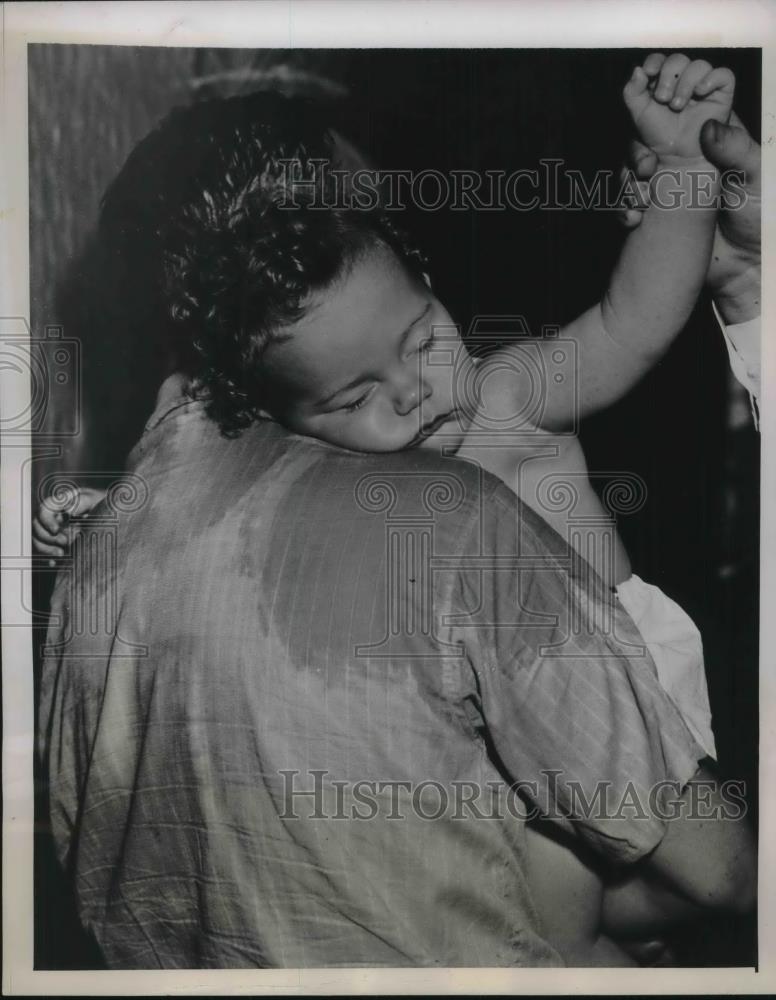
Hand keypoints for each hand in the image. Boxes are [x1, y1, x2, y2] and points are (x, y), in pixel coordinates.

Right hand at [33, 485, 106, 562]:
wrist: (105, 515)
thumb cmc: (98, 504)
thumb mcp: (92, 500)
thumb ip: (81, 503)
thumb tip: (68, 512)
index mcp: (58, 503)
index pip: (43, 510)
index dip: (46, 521)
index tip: (56, 530)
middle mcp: (51, 517)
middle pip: (37, 527)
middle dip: (49, 537)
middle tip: (66, 542)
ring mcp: (50, 530)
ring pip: (37, 540)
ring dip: (46, 549)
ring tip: (61, 554)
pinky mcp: (54, 543)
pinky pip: (43, 551)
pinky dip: (47, 558)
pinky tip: (54, 563)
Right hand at [618, 110, 760, 321]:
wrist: (744, 265)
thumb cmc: (761, 216)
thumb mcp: (756, 177)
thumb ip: (736, 150)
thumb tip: (707, 128)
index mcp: (715, 138)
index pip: (686, 104)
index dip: (674, 96)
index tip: (668, 106)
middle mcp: (687, 155)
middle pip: (648, 133)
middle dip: (638, 150)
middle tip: (647, 168)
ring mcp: (667, 182)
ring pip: (632, 165)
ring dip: (628, 181)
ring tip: (641, 201)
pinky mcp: (655, 207)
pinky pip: (628, 198)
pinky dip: (624, 207)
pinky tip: (635, 219)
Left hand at [623, 53, 734, 160]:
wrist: (677, 154)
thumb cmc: (659, 133)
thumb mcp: (639, 113)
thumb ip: (633, 92)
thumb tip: (637, 70)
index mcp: (662, 80)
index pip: (660, 59)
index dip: (655, 62)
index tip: (649, 72)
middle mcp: (683, 78)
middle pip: (678, 59)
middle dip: (668, 76)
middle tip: (663, 98)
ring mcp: (703, 83)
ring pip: (699, 65)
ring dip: (686, 83)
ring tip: (677, 105)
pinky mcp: (721, 91)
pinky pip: (723, 74)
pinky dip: (711, 79)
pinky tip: (700, 92)